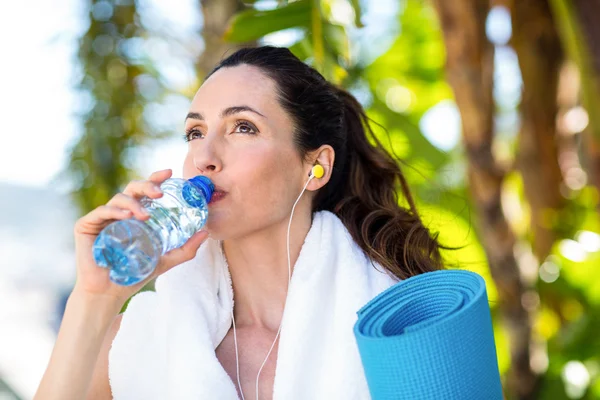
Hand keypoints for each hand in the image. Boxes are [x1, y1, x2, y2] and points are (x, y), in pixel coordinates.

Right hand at [72, 169, 208, 306]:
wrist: (109, 293)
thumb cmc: (134, 274)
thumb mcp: (166, 260)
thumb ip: (186, 248)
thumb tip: (206, 233)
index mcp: (136, 215)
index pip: (146, 192)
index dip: (156, 179)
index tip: (170, 173)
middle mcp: (119, 212)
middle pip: (133, 189)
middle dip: (147, 185)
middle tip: (160, 192)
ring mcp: (102, 218)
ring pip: (118, 199)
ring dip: (133, 203)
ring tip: (145, 215)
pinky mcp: (86, 226)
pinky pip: (101, 211)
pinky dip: (114, 211)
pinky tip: (127, 216)